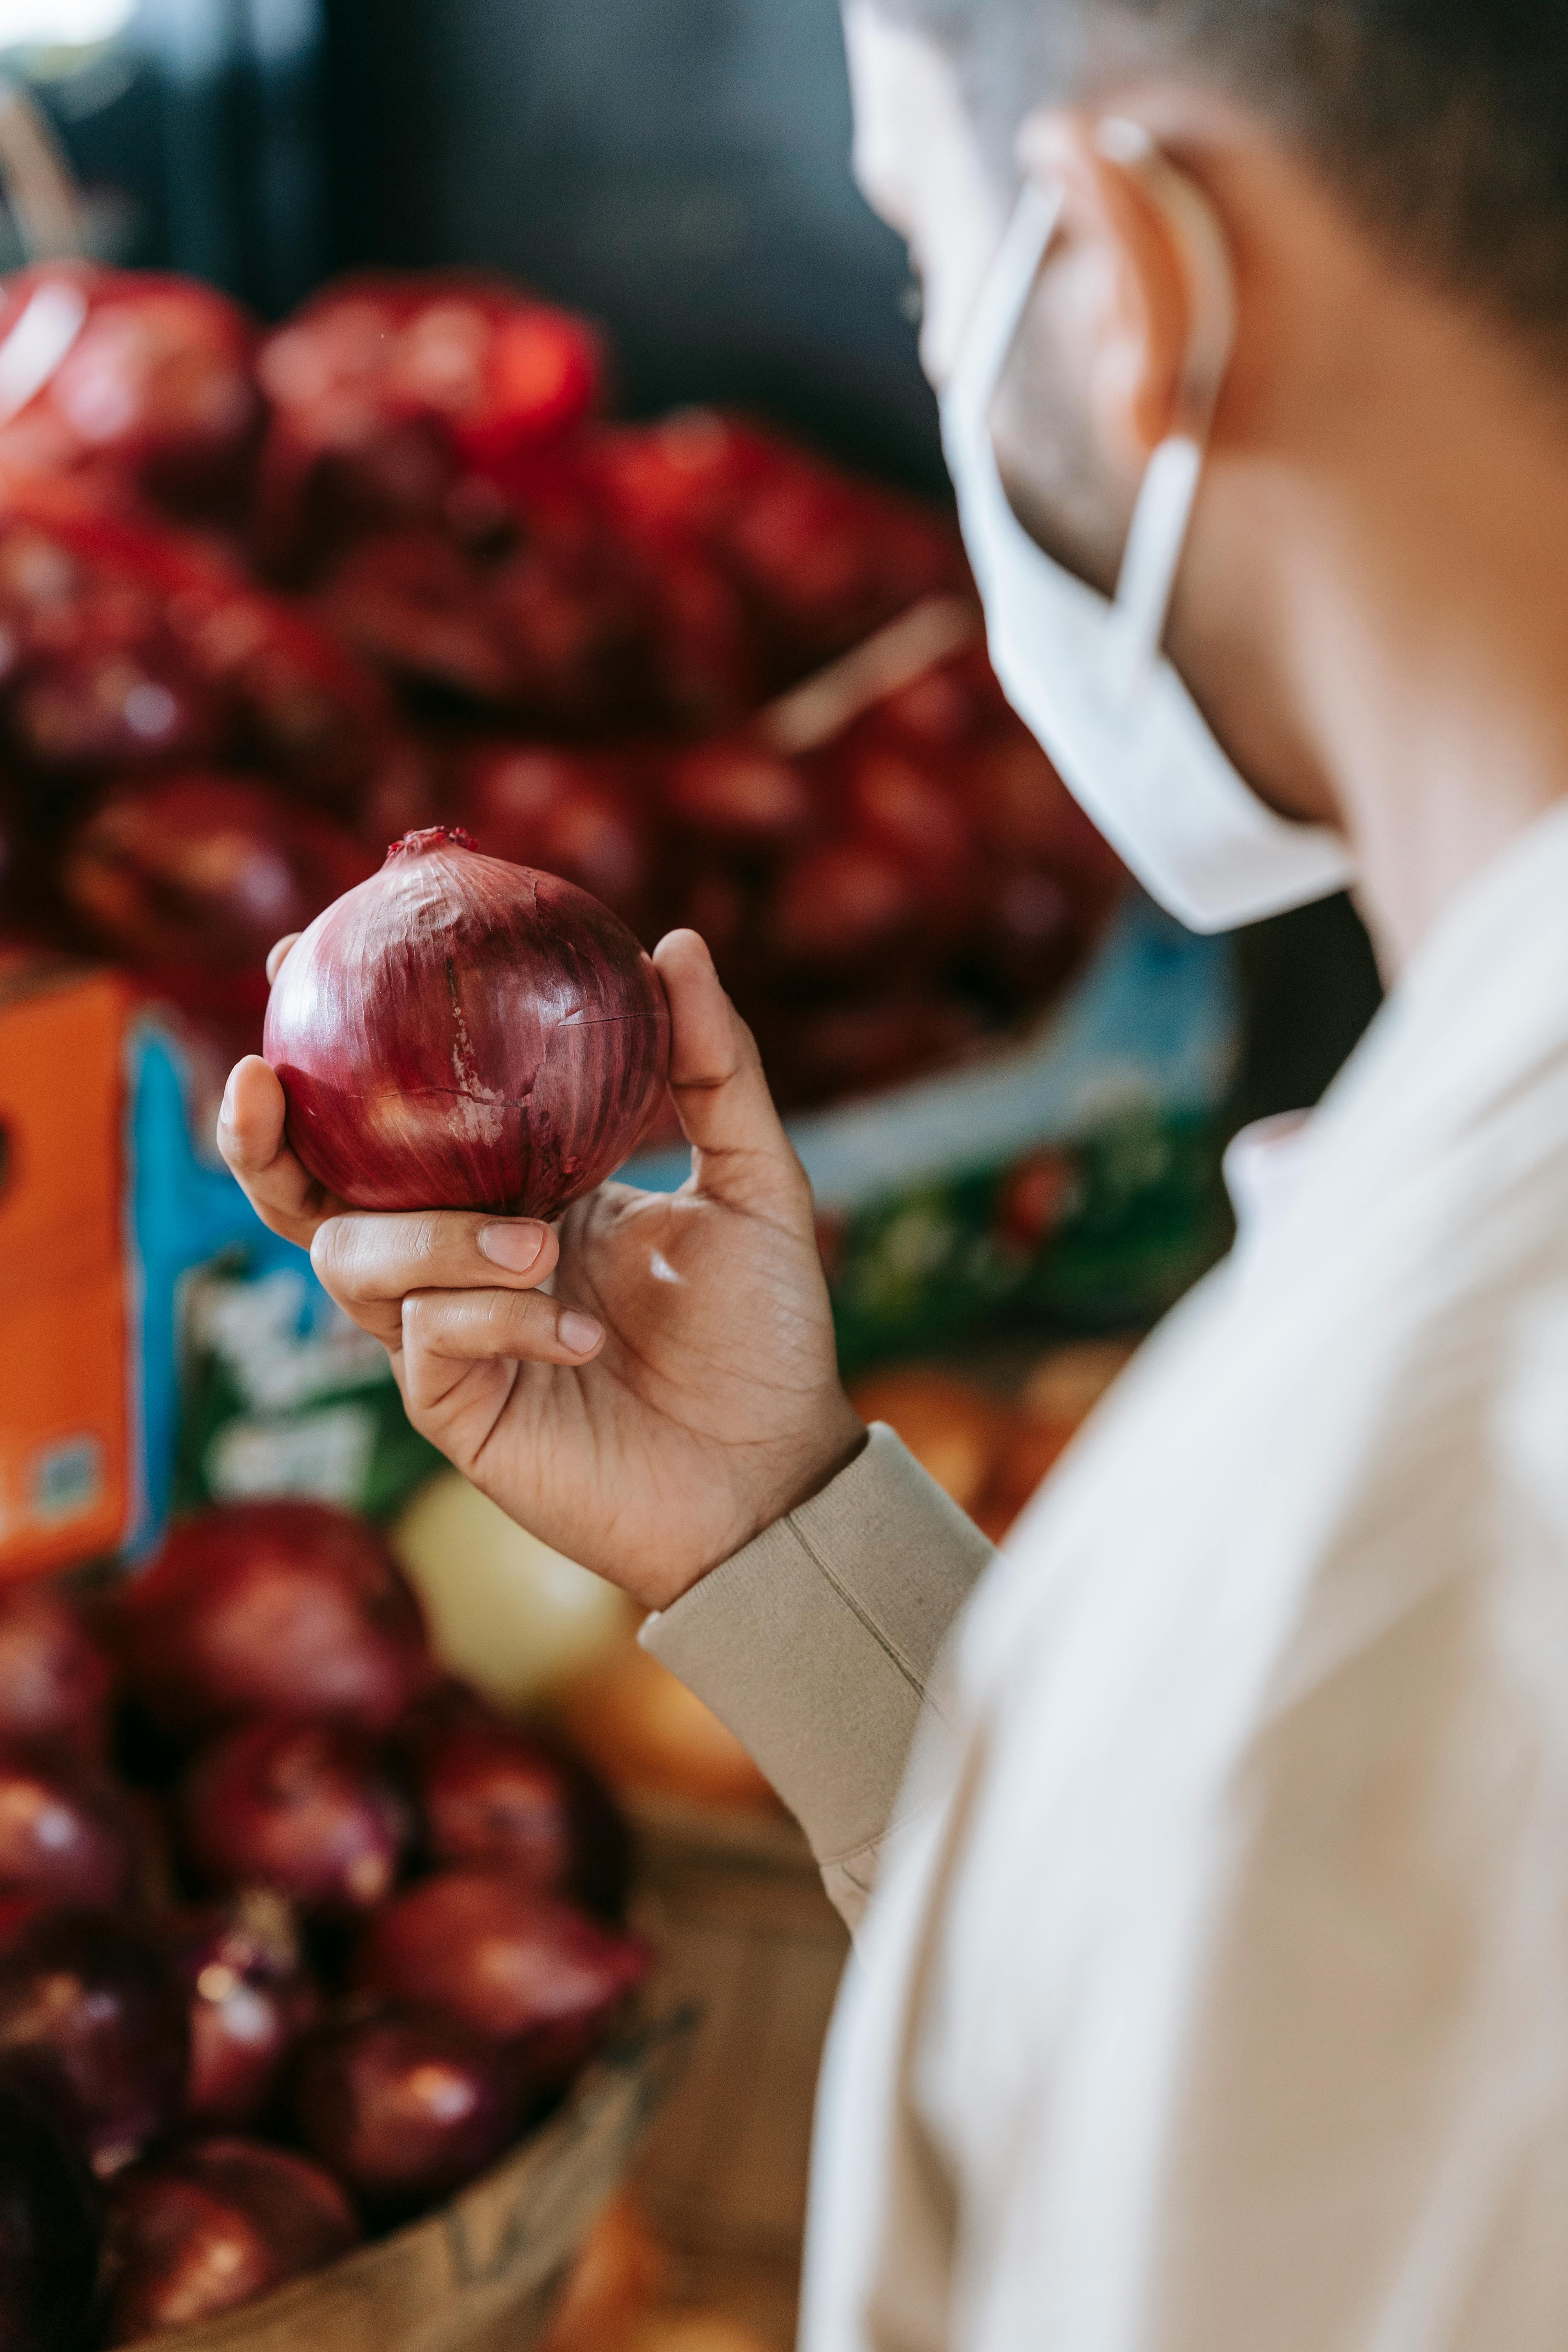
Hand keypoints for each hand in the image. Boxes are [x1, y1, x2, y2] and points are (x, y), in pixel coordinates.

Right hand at [217, 930, 865, 1610]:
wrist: (774, 1471)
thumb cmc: (764, 1331)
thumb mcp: (753, 1178)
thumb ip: (715, 1067)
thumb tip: (678, 942)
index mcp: (511, 1192)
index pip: (392, 1119)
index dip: (328, 1050)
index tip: (297, 954)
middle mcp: (459, 1259)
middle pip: (310, 1194)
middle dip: (263, 1137)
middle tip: (264, 1074)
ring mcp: (446, 1338)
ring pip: (353, 1260)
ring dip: (435, 1237)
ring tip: (539, 1241)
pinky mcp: (453, 1410)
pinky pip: (426, 1338)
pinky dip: (497, 1318)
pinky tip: (580, 1335)